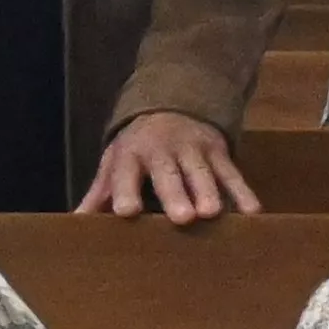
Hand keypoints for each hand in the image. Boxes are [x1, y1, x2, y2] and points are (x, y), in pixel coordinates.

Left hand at [80, 111, 258, 220]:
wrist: (172, 106)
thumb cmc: (137, 147)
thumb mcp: (114, 163)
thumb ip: (100, 193)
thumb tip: (76, 222)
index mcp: (131, 156)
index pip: (125, 175)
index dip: (125, 191)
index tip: (127, 212)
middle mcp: (162, 152)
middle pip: (168, 175)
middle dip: (175, 195)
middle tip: (182, 218)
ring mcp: (193, 150)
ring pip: (202, 172)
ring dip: (209, 192)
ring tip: (213, 214)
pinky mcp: (219, 152)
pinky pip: (232, 173)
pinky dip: (243, 191)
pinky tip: (252, 213)